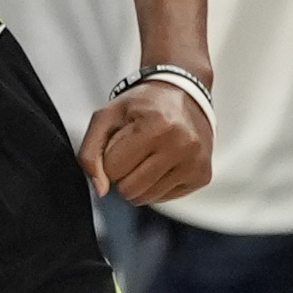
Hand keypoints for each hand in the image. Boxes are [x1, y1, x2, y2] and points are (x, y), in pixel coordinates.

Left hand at [83, 74, 215, 206]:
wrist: (183, 94)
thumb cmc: (142, 106)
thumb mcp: (107, 117)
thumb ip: (90, 152)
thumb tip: (101, 190)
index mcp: (156, 126)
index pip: (112, 169)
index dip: (110, 157)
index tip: (121, 141)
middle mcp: (181, 145)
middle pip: (129, 189)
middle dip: (122, 174)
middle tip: (132, 152)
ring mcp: (195, 162)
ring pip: (146, 198)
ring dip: (138, 182)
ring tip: (148, 157)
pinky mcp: (202, 176)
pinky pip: (163, 198)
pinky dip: (156, 185)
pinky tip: (163, 162)